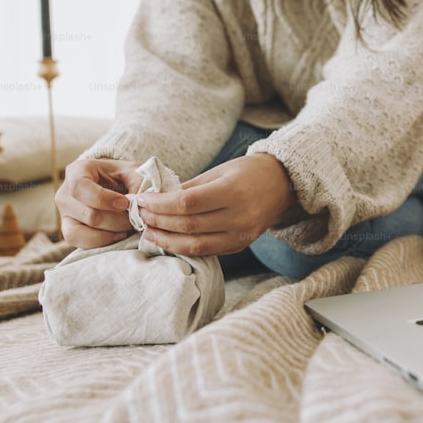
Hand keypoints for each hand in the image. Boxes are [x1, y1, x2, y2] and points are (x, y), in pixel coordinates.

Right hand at [56, 158, 142, 248]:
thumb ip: (138, 182)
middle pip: (89, 214)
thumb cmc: (121, 176)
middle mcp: (65, 194)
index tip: (125, 204)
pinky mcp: (68, 230)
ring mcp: (64, 214)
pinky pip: (79, 242)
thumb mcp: (131, 171)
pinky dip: (101, 242)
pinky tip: (118, 235)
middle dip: (117, 220)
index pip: (81, 187)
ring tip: (127, 228)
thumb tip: (140, 203)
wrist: (112, 185)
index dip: (104, 199)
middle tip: (135, 218)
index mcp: (77, 172)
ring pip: (81, 232)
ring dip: (110, 233)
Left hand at [135, 153, 297, 256]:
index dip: (159, 204)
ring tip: (148, 232)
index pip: (186, 203)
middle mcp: (239, 216)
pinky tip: (170, 240)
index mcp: (232, 191)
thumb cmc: (247, 171)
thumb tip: (156, 199)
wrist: (282, 183)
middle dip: (158, 221)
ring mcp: (242, 234)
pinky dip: (185, 247)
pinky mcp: (241, 245)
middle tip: (140, 216)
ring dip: (167, 240)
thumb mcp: (218, 171)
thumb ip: (188, 187)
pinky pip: (207, 251)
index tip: (141, 200)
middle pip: (188, 225)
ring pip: (195, 244)